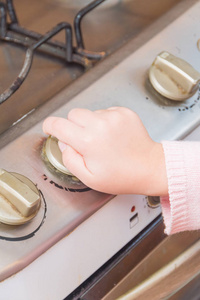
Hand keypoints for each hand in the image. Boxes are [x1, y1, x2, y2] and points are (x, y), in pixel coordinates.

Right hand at [43, 107, 167, 195]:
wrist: (149, 167)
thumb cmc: (122, 176)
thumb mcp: (89, 177)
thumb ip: (70, 160)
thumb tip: (64, 144)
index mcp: (88, 142)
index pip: (58, 125)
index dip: (49, 126)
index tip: (49, 129)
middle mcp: (100, 124)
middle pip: (73, 114)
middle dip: (72, 126)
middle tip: (82, 141)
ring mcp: (114, 116)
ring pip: (90, 112)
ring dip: (90, 124)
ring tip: (103, 140)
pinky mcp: (124, 112)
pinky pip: (105, 112)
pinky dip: (105, 121)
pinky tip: (113, 135)